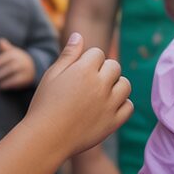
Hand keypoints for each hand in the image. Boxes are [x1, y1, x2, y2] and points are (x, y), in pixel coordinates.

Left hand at [0, 39, 36, 89]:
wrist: (34, 67)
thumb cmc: (17, 59)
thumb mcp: (12, 52)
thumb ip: (5, 47)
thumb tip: (0, 41)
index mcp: (15, 54)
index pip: (3, 59)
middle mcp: (21, 61)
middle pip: (7, 66)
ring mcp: (25, 70)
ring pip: (12, 73)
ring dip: (1, 78)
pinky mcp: (26, 78)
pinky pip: (16, 81)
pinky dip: (7, 84)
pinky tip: (0, 86)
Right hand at [26, 33, 132, 156]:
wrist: (45, 138)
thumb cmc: (45, 105)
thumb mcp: (52, 76)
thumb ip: (68, 55)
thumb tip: (79, 35)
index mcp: (84, 70)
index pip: (98, 53)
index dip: (88, 61)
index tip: (78, 73)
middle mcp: (100, 85)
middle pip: (114, 66)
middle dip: (103, 71)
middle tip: (88, 84)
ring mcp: (109, 104)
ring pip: (125, 85)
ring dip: (116, 86)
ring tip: (100, 94)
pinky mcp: (113, 122)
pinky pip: (128, 106)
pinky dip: (121, 105)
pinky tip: (108, 107)